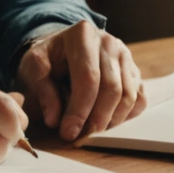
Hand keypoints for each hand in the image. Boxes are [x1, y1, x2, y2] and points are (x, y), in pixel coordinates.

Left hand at [15, 21, 146, 141]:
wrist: (61, 51)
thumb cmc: (47, 60)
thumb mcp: (33, 68)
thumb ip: (42, 90)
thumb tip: (54, 119)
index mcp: (82, 35)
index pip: (88, 77)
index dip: (79, 109)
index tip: (68, 133)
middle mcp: (109, 42)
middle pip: (112, 89)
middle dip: (96, 119)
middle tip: (80, 137)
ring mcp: (126, 57)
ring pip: (129, 97)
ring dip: (110, 121)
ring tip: (89, 130)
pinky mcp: (134, 72)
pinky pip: (139, 100)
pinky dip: (125, 117)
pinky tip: (105, 121)